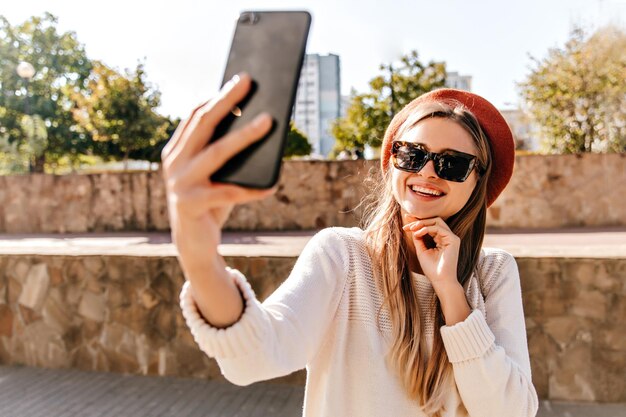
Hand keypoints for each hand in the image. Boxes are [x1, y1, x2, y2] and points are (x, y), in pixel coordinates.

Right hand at [161, 72, 276, 265]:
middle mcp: (173, 163)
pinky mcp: (190, 205)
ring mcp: (179, 183)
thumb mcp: (214, 174)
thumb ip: (224, 152)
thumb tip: (259, 122)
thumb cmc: (211, 202)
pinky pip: (229, 194)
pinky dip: (252, 190)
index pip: (195, 115)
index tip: (240, 78)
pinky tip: (272, 185)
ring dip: (244, 136)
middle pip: (203, 124)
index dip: (218, 95)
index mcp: (176, 151)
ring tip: (269, 122)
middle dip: (227, 100)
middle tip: (250, 81)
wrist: (193, 244)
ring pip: (217, 153)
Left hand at [402, 216, 460, 289]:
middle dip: (419, 221)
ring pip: (437, 221)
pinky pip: (438, 228)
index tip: (406, 219)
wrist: (440, 281)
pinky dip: (427, 229)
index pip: (430, 225)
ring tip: (412, 228)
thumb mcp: (421, 250)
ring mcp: (452, 238)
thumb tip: (412, 227)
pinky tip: (418, 233)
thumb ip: (418, 238)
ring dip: (422, 223)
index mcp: (441, 239)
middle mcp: (447, 237)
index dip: (418, 221)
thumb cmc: (431, 269)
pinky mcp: (453, 240)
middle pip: (434, 221)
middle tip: (407, 225)